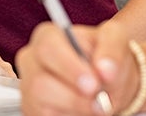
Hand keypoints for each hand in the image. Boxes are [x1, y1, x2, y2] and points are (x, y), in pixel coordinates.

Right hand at [17, 20, 136, 115]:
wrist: (108, 81)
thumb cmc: (105, 56)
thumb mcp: (116, 39)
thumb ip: (112, 48)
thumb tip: (105, 69)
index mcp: (47, 37)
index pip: (48, 48)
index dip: (70, 67)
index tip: (94, 84)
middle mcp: (32, 61)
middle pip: (39, 83)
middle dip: (74, 97)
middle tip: (100, 102)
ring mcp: (29, 89)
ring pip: (43, 106)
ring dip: (76, 109)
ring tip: (97, 105)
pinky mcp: (33, 111)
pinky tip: (84, 110)